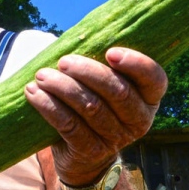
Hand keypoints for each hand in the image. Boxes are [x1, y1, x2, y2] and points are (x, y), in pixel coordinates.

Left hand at [25, 47, 166, 185]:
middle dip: (88, 72)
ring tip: (42, 75)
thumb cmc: (94, 105)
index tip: (110, 52)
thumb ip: (103, 64)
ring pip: (91, 108)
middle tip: (64, 61)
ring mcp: (116, 138)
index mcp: (149, 98)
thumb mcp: (105, 87)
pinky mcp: (91, 151)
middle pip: (118, 92)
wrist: (83, 156)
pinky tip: (33, 93)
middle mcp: (139, 120)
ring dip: (63, 88)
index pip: (155, 78)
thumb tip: (80, 33)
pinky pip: (69, 126)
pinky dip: (49, 107)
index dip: (136, 64)